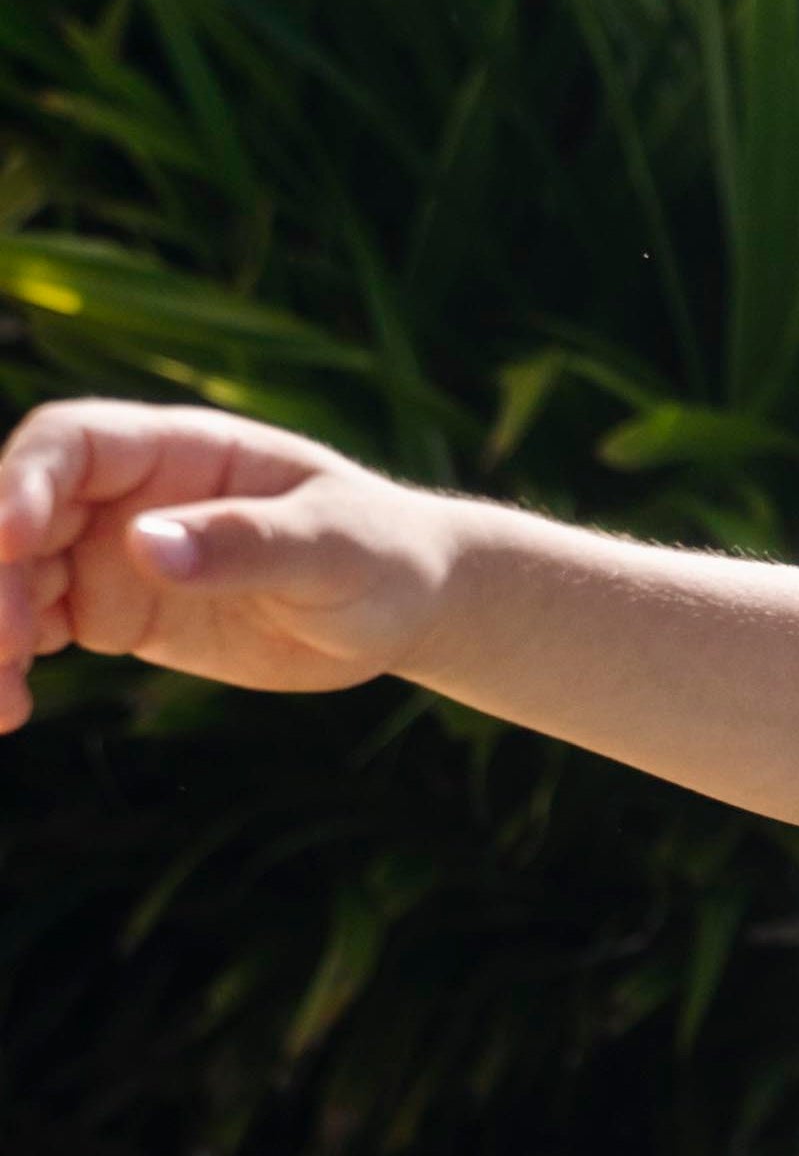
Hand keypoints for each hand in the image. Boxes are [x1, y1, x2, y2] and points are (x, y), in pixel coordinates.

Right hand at [0, 396, 452, 727]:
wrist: (401, 607)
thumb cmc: (380, 555)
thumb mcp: (331, 549)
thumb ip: (245, 544)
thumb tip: (143, 546)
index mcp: (177, 451)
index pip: (71, 445)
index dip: (24, 483)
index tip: (10, 540)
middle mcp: (128, 496)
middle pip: (22, 514)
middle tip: (8, 643)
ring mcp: (113, 555)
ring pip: (20, 578)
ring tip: (0, 701)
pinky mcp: (116, 614)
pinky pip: (42, 629)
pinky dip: (14, 665)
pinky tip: (9, 710)